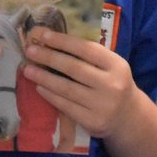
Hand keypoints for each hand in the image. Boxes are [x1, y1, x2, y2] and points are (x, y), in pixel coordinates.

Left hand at [23, 28, 139, 137]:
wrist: (128, 116)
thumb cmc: (113, 83)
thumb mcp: (110, 66)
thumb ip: (89, 55)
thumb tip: (52, 40)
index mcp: (116, 65)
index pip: (86, 49)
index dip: (63, 41)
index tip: (42, 35)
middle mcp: (111, 84)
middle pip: (73, 68)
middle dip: (49, 57)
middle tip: (30, 51)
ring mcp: (102, 105)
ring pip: (66, 88)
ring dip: (44, 78)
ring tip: (28, 70)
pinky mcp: (92, 121)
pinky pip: (66, 106)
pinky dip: (50, 95)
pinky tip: (39, 87)